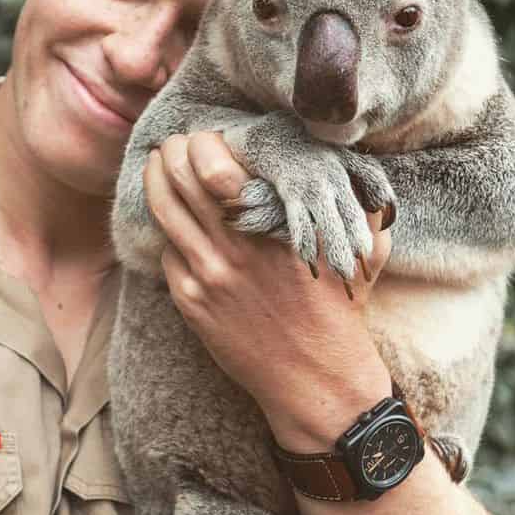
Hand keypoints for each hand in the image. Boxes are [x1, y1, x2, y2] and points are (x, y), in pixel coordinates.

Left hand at [143, 131, 392, 451]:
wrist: (315, 378)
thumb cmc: (340, 309)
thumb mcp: (359, 250)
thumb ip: (358, 205)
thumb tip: (352, 166)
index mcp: (275, 225)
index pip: (216, 164)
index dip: (202, 142)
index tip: (205, 136)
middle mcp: (236, 246)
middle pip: (180, 179)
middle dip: (170, 152)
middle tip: (172, 144)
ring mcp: (208, 275)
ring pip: (164, 211)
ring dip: (155, 181)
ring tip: (157, 166)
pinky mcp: (191, 302)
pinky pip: (168, 253)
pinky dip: (168, 232)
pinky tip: (173, 220)